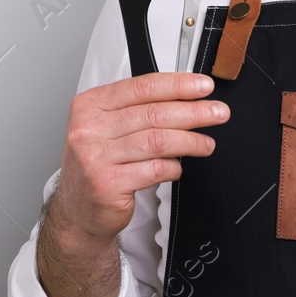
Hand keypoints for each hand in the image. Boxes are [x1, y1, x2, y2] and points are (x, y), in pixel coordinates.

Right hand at [36, 72, 227, 296]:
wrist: (78, 211)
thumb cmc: (98, 164)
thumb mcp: (106, 128)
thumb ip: (137, 111)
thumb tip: (185, 98)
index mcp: (89, 106)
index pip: (141, 87)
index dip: (177, 85)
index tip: (203, 86)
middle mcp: (88, 129)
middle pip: (153, 113)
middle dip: (193, 112)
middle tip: (217, 113)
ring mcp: (95, 157)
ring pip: (157, 141)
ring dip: (189, 141)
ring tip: (206, 143)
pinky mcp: (108, 184)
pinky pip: (153, 170)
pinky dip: (173, 167)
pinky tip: (178, 167)